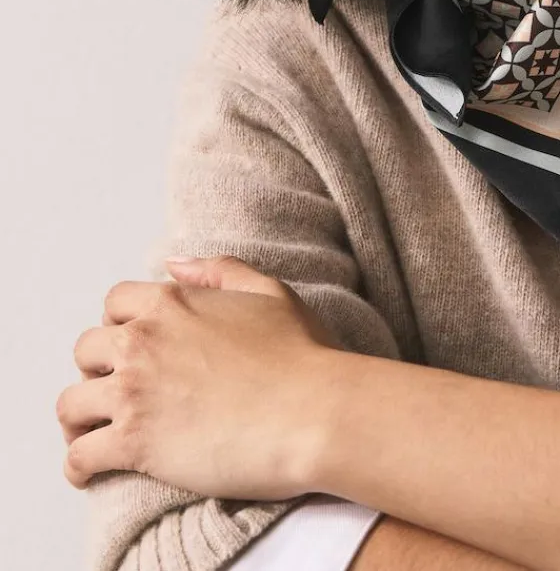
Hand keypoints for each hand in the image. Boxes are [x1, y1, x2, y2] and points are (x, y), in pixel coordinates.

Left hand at [56, 255, 337, 500]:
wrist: (314, 412)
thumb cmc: (301, 354)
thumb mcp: (268, 291)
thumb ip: (218, 270)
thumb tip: (173, 262)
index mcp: (172, 303)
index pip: (115, 302)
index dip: (120, 323)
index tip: (132, 345)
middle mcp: (143, 341)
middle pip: (86, 351)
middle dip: (97, 369)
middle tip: (117, 391)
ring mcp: (134, 392)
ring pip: (70, 404)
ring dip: (78, 419)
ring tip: (92, 433)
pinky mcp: (134, 444)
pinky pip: (79, 456)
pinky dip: (76, 467)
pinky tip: (88, 473)